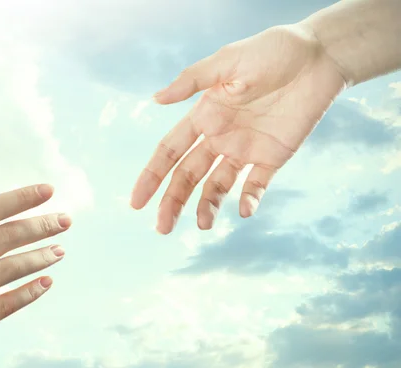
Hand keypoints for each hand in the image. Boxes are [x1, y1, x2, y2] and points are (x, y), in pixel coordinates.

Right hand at [0, 185, 70, 367]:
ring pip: (9, 268)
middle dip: (41, 225)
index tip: (49, 190)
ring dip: (40, 257)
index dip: (22, 198)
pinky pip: (3, 305)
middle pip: (5, 236)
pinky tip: (46, 282)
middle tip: (66, 220)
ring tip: (60, 249)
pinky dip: (28, 292)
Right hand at [130, 23, 345, 233]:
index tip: (136, 202)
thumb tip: (155, 99)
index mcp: (203, 117)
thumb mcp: (227, 61)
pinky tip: (245, 211)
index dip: (151, 176)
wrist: (318, 57)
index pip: (169, 152)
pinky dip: (250, 200)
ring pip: (217, 186)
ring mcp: (245, 150)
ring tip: (203, 225)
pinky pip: (257, 185)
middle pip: (188, 176)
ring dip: (206, 206)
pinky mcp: (272, 157)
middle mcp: (219, 138)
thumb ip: (192, 81)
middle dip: (172, 201)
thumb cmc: (271, 52)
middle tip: (162, 228)